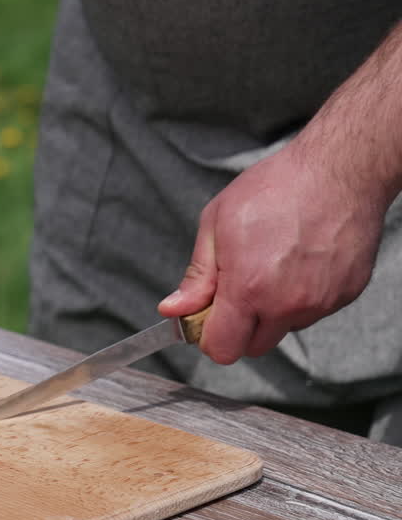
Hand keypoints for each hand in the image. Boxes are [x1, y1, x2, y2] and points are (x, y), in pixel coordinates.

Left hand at [158, 142, 386, 363]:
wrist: (338, 170)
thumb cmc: (275, 188)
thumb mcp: (216, 224)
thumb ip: (196, 276)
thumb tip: (174, 310)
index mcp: (248, 289)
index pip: (222, 349)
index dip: (209, 338)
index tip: (206, 318)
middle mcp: (287, 304)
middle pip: (254, 346)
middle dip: (239, 327)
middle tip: (237, 290)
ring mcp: (320, 302)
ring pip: (285, 328)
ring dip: (273, 310)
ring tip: (273, 264)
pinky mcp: (346, 295)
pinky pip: (314, 311)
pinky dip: (302, 296)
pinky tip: (300, 261)